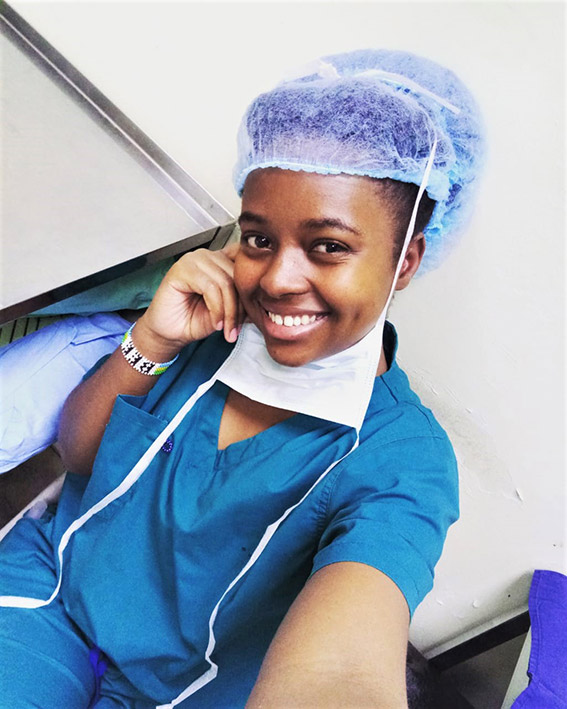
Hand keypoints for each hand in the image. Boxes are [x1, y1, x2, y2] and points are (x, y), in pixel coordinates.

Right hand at [134, 243, 244, 360]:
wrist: (170, 333)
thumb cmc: (193, 319)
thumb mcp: (227, 311)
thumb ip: (244, 302)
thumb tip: (266, 302)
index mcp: (220, 260)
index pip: (244, 262)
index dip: (252, 286)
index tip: (255, 311)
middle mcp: (207, 256)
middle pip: (237, 275)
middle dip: (240, 306)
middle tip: (236, 328)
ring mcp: (193, 260)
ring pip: (225, 282)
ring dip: (229, 311)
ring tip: (226, 329)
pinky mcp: (181, 269)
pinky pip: (210, 287)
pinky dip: (216, 309)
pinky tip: (215, 323)